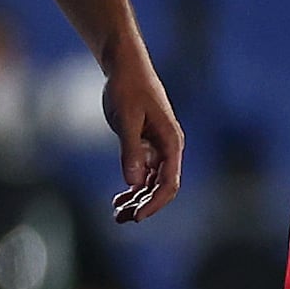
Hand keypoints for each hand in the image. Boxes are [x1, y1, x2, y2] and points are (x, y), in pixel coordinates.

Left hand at [101, 52, 185, 224]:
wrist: (125, 68)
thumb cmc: (127, 89)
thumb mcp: (126, 120)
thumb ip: (131, 150)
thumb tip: (135, 183)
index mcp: (171, 142)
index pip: (169, 182)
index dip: (155, 203)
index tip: (137, 217)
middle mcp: (170, 147)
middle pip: (162, 187)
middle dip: (144, 206)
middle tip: (121, 220)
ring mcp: (159, 147)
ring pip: (153, 182)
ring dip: (138, 199)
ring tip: (117, 215)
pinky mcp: (147, 144)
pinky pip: (145, 172)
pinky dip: (134, 186)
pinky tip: (120, 198)